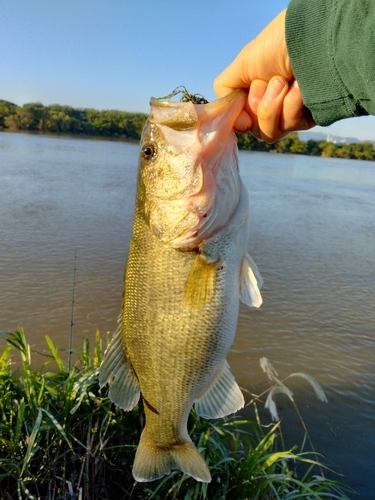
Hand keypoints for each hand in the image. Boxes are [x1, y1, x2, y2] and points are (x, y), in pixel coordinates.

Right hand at [214, 10, 314, 142]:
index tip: (243, 109)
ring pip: (271, 133)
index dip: (241, 118)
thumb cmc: (275, 46)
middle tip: (269, 82)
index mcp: (257, 95)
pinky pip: (290, 125)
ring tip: (283, 81)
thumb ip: (226, 92)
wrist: (308, 38)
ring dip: (272, 105)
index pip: (243, 123)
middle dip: (258, 107)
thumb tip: (238, 125)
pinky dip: (290, 104)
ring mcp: (291, 114)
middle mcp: (274, 106)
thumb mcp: (241, 66)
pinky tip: (298, 86)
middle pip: (257, 132)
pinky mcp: (308, 117)